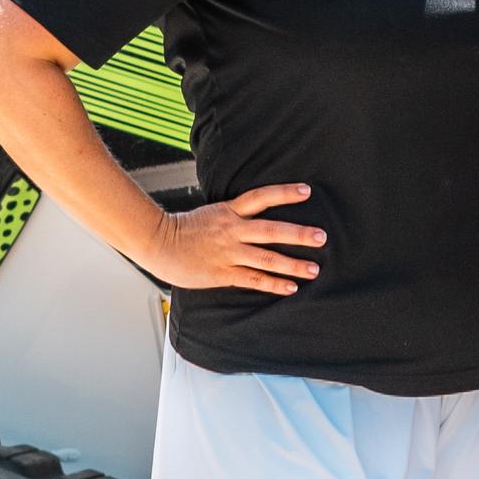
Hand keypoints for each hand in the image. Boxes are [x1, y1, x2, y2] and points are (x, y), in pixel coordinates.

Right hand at [147, 183, 322, 295]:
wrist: (156, 243)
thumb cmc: (184, 229)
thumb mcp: (212, 214)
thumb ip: (234, 215)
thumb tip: (255, 214)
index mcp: (228, 211)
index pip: (261, 197)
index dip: (284, 193)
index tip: (307, 191)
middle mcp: (231, 230)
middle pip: (271, 230)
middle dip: (298, 234)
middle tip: (322, 237)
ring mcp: (227, 252)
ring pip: (266, 258)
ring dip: (292, 264)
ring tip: (314, 269)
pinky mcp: (222, 272)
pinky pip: (252, 279)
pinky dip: (273, 284)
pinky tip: (290, 287)